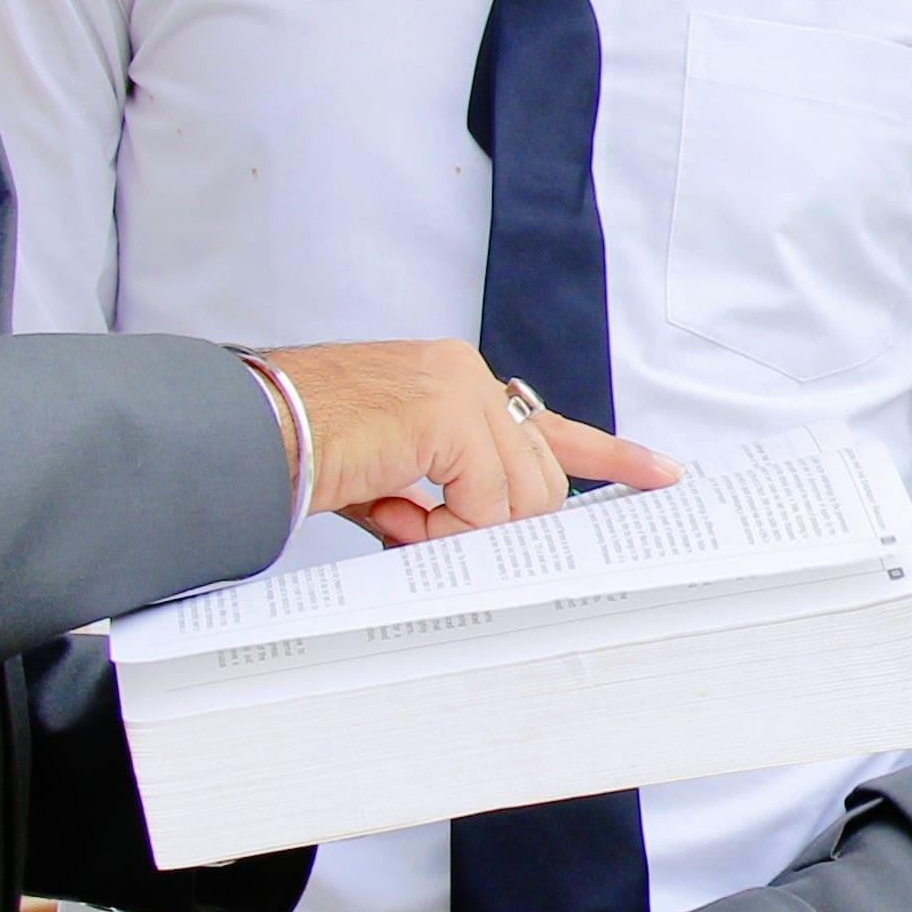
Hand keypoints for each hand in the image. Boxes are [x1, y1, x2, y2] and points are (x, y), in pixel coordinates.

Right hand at [256, 340, 674, 543]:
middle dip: (492, 525)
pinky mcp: (448, 415)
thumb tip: (494, 538)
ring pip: (521, 498)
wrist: (250, 434)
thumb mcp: (395, 478)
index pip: (548, 424)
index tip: (661, 473)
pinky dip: (440, 530)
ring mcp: (460, 389)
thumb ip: (452, 496)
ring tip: (394, 517)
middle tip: (416, 528)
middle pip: (540, 479)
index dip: (610, 455)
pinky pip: (485, 506)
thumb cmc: (304, 454)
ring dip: (459, 532)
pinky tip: (391, 512)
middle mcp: (464, 373)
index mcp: (455, 382)